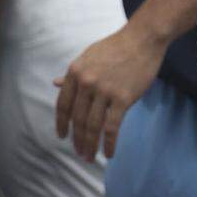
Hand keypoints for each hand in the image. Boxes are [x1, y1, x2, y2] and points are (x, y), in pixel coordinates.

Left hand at [54, 20, 167, 161]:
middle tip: (79, 154)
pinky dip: (110, 144)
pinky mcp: (123, 98)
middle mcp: (86, 82)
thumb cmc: (115, 47)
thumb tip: (55, 84)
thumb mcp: (88, 57)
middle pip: (78, 119)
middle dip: (77, 139)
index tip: (62, 136)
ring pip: (93, 126)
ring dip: (90, 145)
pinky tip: (109, 154)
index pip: (63, 104)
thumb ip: (73, 74)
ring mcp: (104, 90)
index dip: (61, 123)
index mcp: (75, 71)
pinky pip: (112, 127)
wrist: (142, 39)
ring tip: (90, 157)